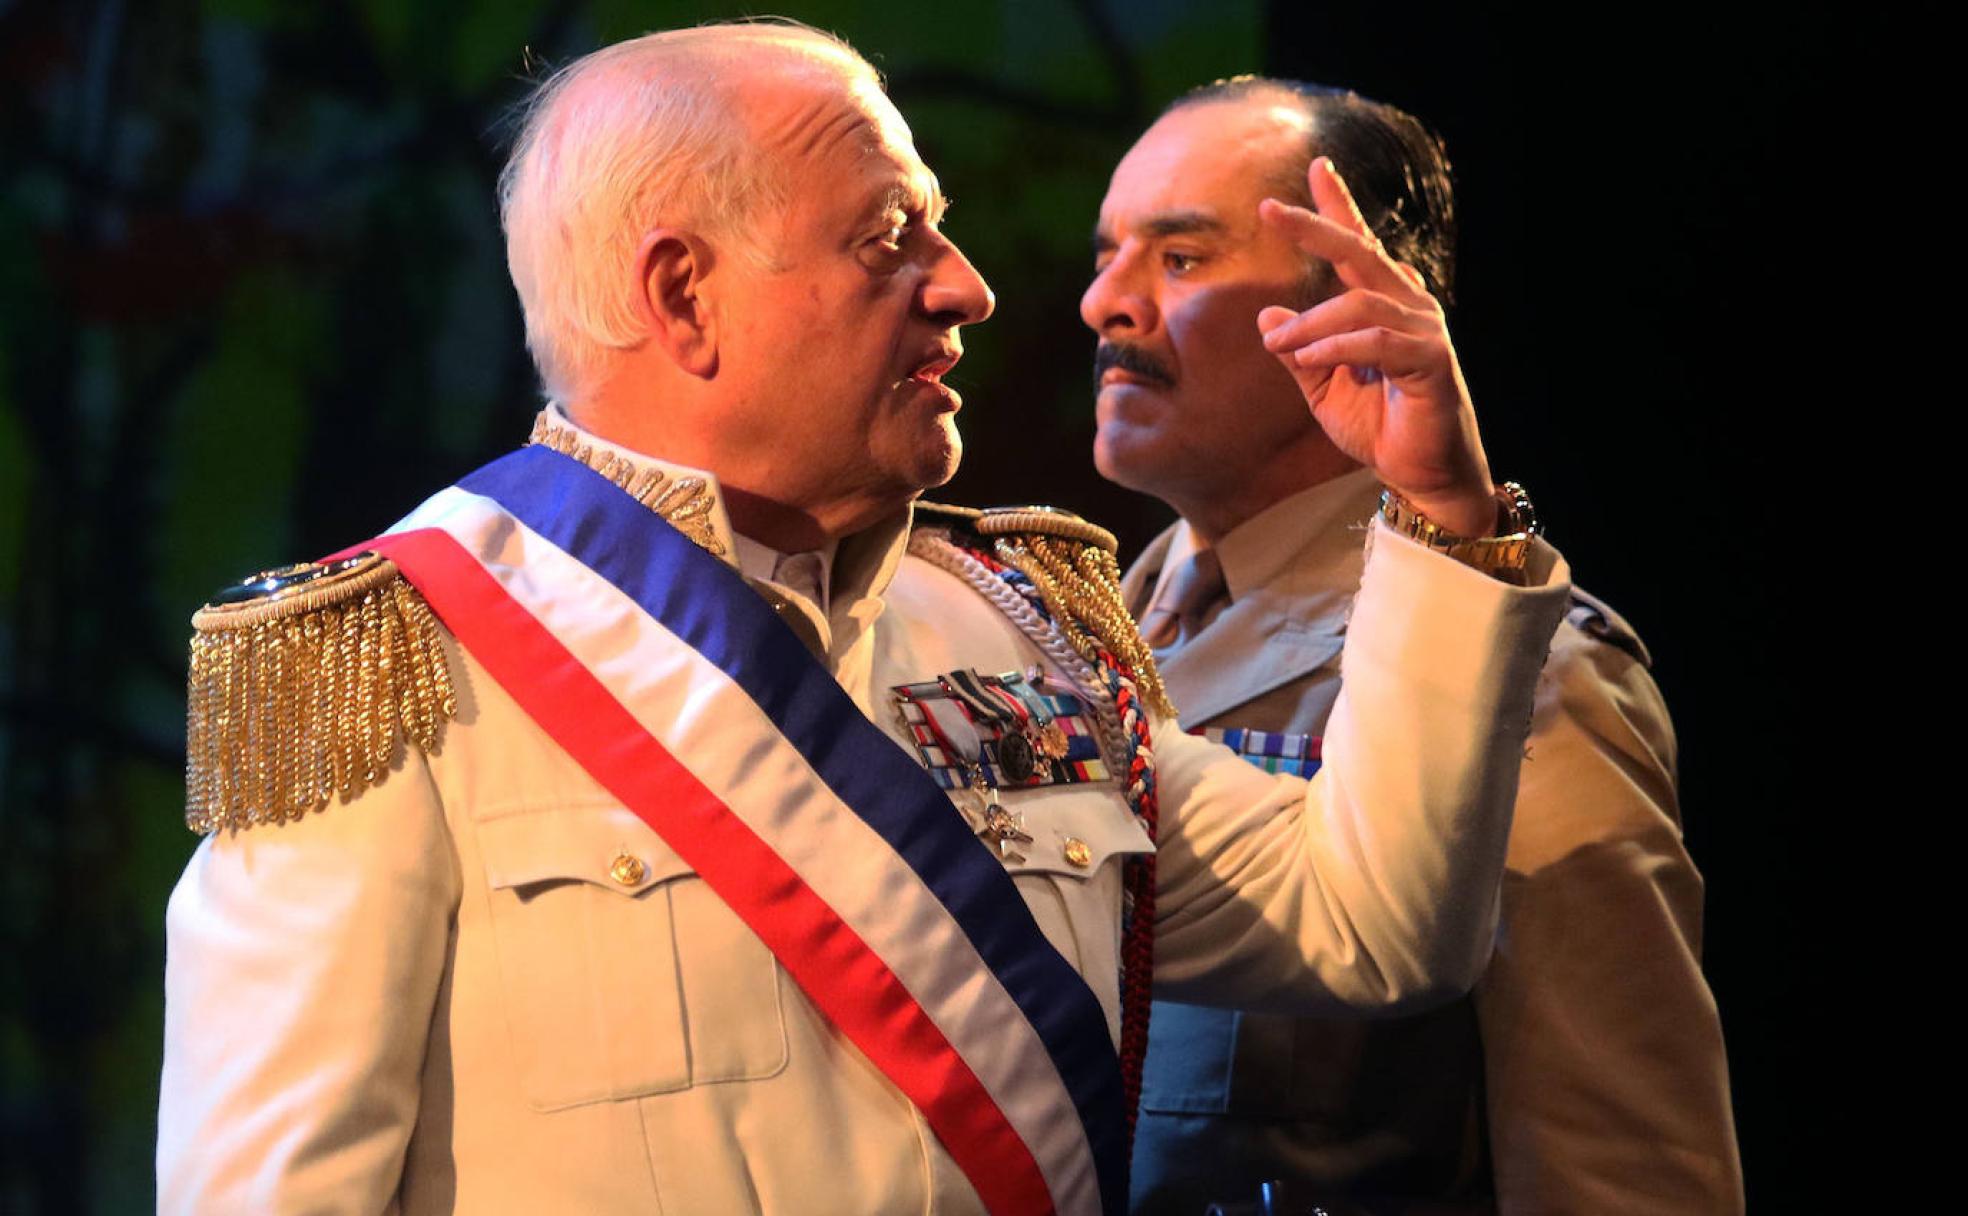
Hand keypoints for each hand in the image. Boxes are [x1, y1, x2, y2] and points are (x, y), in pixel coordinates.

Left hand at [1257, 157, 1497, 537]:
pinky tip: (1309, 357)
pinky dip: (1338, 347)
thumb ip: (1299, 351)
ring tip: (1278, 342)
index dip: (1339, 206)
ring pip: (1359, 303)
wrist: (1423, 476)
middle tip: (1269, 210)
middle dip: (1316, 226)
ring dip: (1310, 322)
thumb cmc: (1379, 428)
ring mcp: (1424, 329)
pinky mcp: (1431, 360)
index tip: (1317, 167)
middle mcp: (1409, 305)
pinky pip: (1377, 341)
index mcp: (1384, 305)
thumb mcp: (1323, 389)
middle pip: (1359, 252)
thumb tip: (1268, 315)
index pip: (1359, 246)